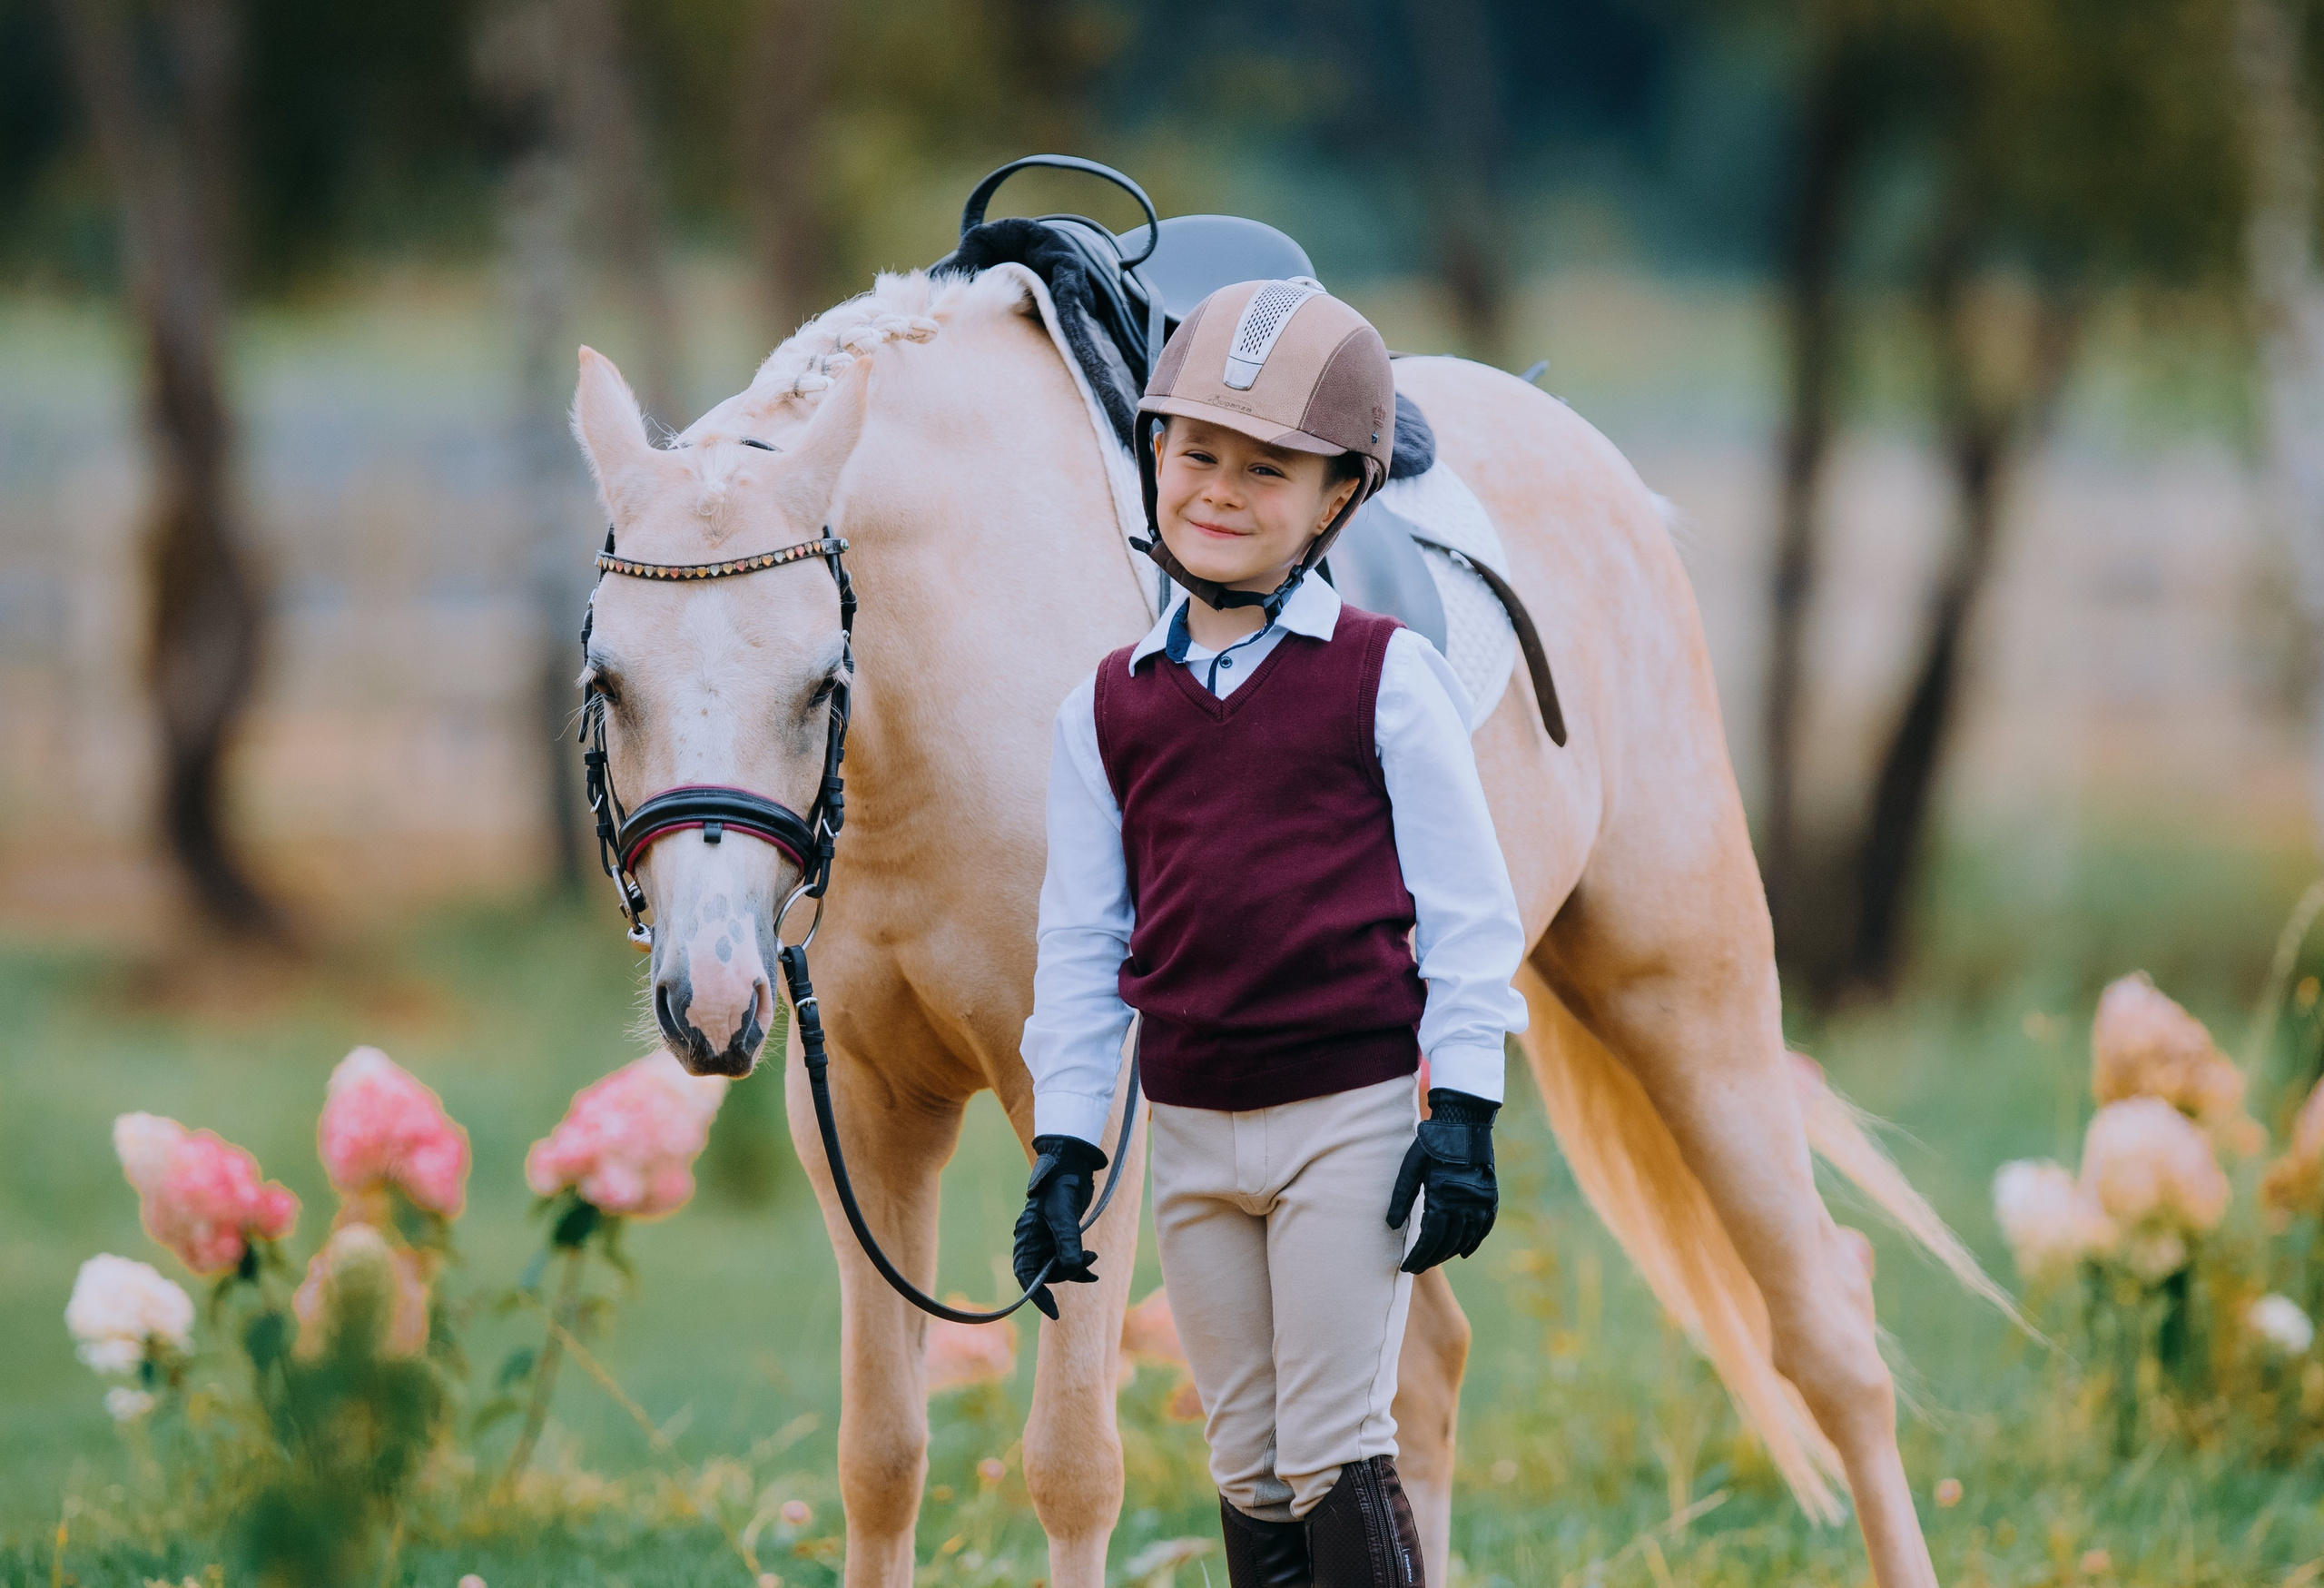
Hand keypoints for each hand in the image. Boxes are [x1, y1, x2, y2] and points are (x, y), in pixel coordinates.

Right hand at [1013, 1134, 1107, 1318]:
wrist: (1072, 1163)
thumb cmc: (1062, 1185)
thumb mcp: (1064, 1215)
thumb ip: (1067, 1244)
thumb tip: (1071, 1271)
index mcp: (1026, 1237)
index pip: (1025, 1274)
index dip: (1037, 1295)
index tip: (1054, 1312)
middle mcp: (1034, 1241)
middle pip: (1045, 1273)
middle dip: (1066, 1275)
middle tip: (1086, 1264)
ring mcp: (1047, 1239)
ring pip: (1059, 1267)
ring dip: (1076, 1269)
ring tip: (1093, 1261)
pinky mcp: (1062, 1236)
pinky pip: (1069, 1259)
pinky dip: (1081, 1264)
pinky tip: (1093, 1268)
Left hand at [1385, 1089, 1498, 1273]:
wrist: (1464, 1123)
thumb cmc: (1432, 1144)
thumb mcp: (1411, 1168)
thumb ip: (1401, 1197)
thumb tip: (1390, 1225)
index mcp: (1442, 1199)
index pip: (1429, 1240)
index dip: (1418, 1256)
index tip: (1407, 1267)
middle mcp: (1464, 1206)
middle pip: (1447, 1244)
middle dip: (1431, 1259)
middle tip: (1417, 1267)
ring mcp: (1480, 1203)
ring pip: (1465, 1239)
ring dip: (1449, 1253)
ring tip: (1434, 1259)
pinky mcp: (1490, 1198)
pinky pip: (1483, 1229)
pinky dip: (1473, 1243)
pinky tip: (1463, 1252)